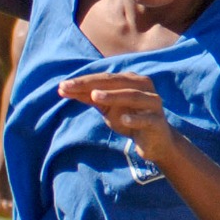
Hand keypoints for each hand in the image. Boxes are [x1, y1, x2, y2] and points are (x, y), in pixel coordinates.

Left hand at [58, 71, 176, 164]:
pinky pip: (146, 119)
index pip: (104, 78)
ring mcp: (152, 103)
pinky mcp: (157, 121)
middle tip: (71, 87)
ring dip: (113, 96)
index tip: (62, 86)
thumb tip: (63, 89)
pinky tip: (123, 120)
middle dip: (92, 84)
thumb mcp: (107, 108)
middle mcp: (144, 86)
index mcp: (131, 80)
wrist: (154, 142)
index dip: (83, 81)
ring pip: (132, 96)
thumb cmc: (129, 119)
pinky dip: (135, 119)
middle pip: (116, 82)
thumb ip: (89, 97)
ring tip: (94, 96)